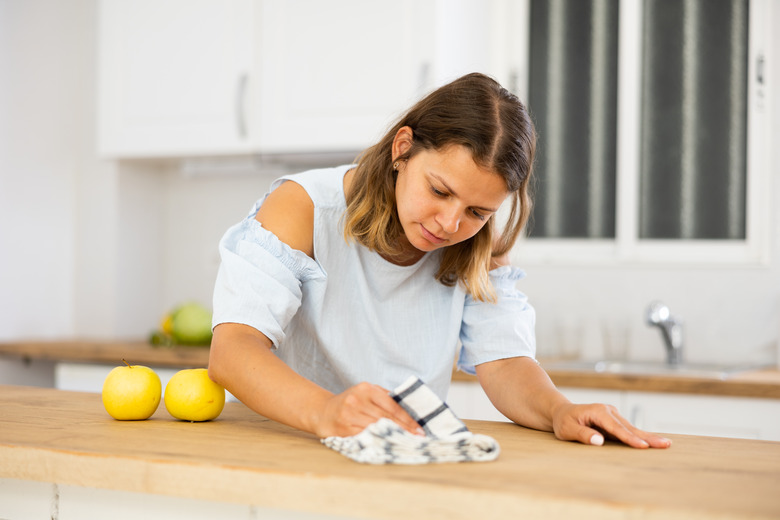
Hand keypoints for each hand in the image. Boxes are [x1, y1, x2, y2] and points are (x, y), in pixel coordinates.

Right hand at [313, 382, 423, 437]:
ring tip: (406, 442)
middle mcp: (356, 400)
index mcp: (365, 389)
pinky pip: (365, 436)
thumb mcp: (365, 393)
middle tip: (417, 438)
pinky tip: (388, 444)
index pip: (392, 405)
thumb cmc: (350, 403)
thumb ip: (384, 397)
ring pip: (377, 428)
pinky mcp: (343, 429)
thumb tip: (410, 409)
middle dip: (404, 429)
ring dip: (393, 436)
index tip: (419, 428)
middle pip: (386, 418)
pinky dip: (378, 441)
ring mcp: (348, 415)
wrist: (322, 411)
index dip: (407, 419)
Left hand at [551, 402, 671, 448]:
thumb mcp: (567, 429)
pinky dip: (641, 436)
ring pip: (632, 428)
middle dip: (647, 437)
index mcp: (598, 412)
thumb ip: (583, 434)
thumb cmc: (564, 421)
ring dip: (648, 437)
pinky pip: (628, 430)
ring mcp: (613, 415)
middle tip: (666, 444)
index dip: (629, 438)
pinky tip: (654, 442)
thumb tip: (599, 441)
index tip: (643, 446)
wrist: (562, 412)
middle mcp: (608, 411)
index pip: (616, 428)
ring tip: (665, 444)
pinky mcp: (614, 421)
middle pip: (629, 427)